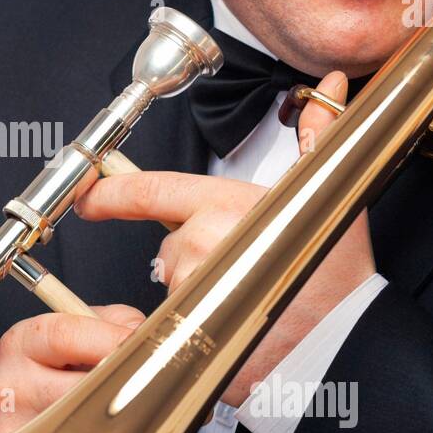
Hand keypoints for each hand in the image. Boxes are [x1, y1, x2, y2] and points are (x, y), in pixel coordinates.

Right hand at [0, 304, 229, 432]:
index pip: (71, 336)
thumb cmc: (36, 372)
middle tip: (198, 403)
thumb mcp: (60, 336)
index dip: (122, 343)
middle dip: (154, 399)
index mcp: (24, 344)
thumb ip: (108, 324)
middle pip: (91, 394)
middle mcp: (16, 387)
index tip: (163, 353)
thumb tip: (158, 336)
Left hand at [74, 71, 375, 410]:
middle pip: (170, 244)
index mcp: (228, 204)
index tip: (89, 198)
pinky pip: (177, 319)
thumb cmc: (336, 276)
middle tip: (242, 265)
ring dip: (198, 288)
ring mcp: (195, 287)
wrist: (343, 343)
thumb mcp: (327, 194)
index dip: (111, 194)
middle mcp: (205, 242)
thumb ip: (316, 136)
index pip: (151, 190)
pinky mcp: (191, 329)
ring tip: (246, 293)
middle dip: (194, 253)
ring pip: (175, 282)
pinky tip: (233, 320)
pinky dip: (198, 321)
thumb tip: (327, 90)